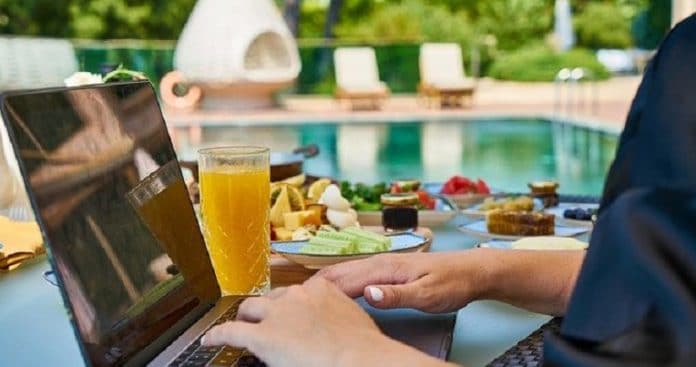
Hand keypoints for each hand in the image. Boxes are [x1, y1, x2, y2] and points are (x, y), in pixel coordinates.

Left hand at [202, 278, 440, 366]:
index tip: (289, 312)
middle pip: (273, 297)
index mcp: (322, 291)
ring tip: (238, 326)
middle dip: (267, 308)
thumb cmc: (364, 349)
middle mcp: (298, 296)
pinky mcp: (262, 335)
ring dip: (244, 318)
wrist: (359, 359)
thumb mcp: (353, 323)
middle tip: (264, 320)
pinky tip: (210, 341)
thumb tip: (335, 332)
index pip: (299, 292)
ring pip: (250, 309)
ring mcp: (278, 314)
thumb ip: (337, 319)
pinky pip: (231, 332)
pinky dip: (217, 335)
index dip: (290, 305)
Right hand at [316, 251, 486, 312]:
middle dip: (313, 286)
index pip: (344, 280)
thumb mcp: (428, 294)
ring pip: (344, 272)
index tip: (299, 304)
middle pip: (338, 273)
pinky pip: (355, 275)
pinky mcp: (387, 269)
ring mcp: (382, 264)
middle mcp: (379, 262)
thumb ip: (397, 295)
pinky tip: (333, 291)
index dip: (319, 292)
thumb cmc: (452, 282)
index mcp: (385, 268)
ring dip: (322, 284)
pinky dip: (338, 282)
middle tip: (289, 302)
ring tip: (302, 297)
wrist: (472, 270)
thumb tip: (368, 293)